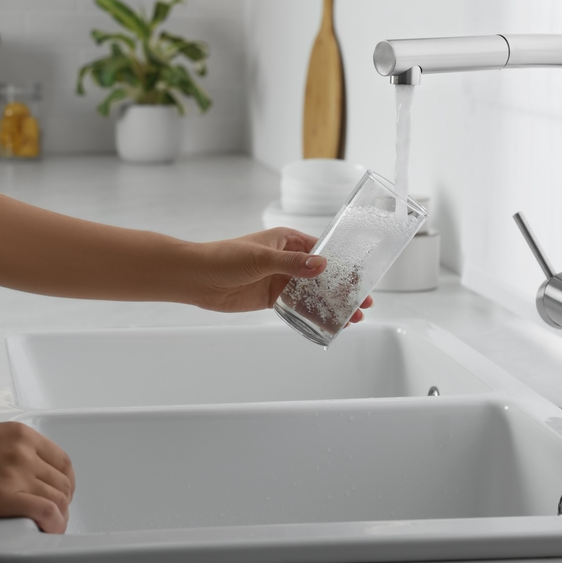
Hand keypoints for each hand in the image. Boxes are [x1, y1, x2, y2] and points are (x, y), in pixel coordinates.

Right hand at [0, 422, 74, 532]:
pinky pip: (46, 511)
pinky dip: (54, 525)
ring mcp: (15, 471)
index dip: (65, 483)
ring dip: (59, 517)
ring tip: (48, 528)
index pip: (61, 460)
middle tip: (54, 516)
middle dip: (63, 502)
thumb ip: (11, 456)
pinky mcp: (3, 496)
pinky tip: (47, 532)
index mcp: (19, 435)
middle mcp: (22, 450)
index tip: (59, 494)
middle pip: (63, 481)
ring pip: (59, 498)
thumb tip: (24, 480)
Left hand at [193, 227, 373, 320]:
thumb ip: (292, 263)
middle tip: (364, 302)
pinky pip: (298, 306)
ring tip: (352, 317)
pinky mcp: (272, 298)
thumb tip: (321, 265)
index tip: (361, 278)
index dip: (343, 265)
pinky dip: (313, 313)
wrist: (197, 278)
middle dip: (343, 289)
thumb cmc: (224, 257)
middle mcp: (287, 259)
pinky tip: (328, 322)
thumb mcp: (261, 257)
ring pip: (313, 292)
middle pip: (322, 275)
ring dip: (331, 304)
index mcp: (287, 240)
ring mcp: (281, 279)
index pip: (323, 250)